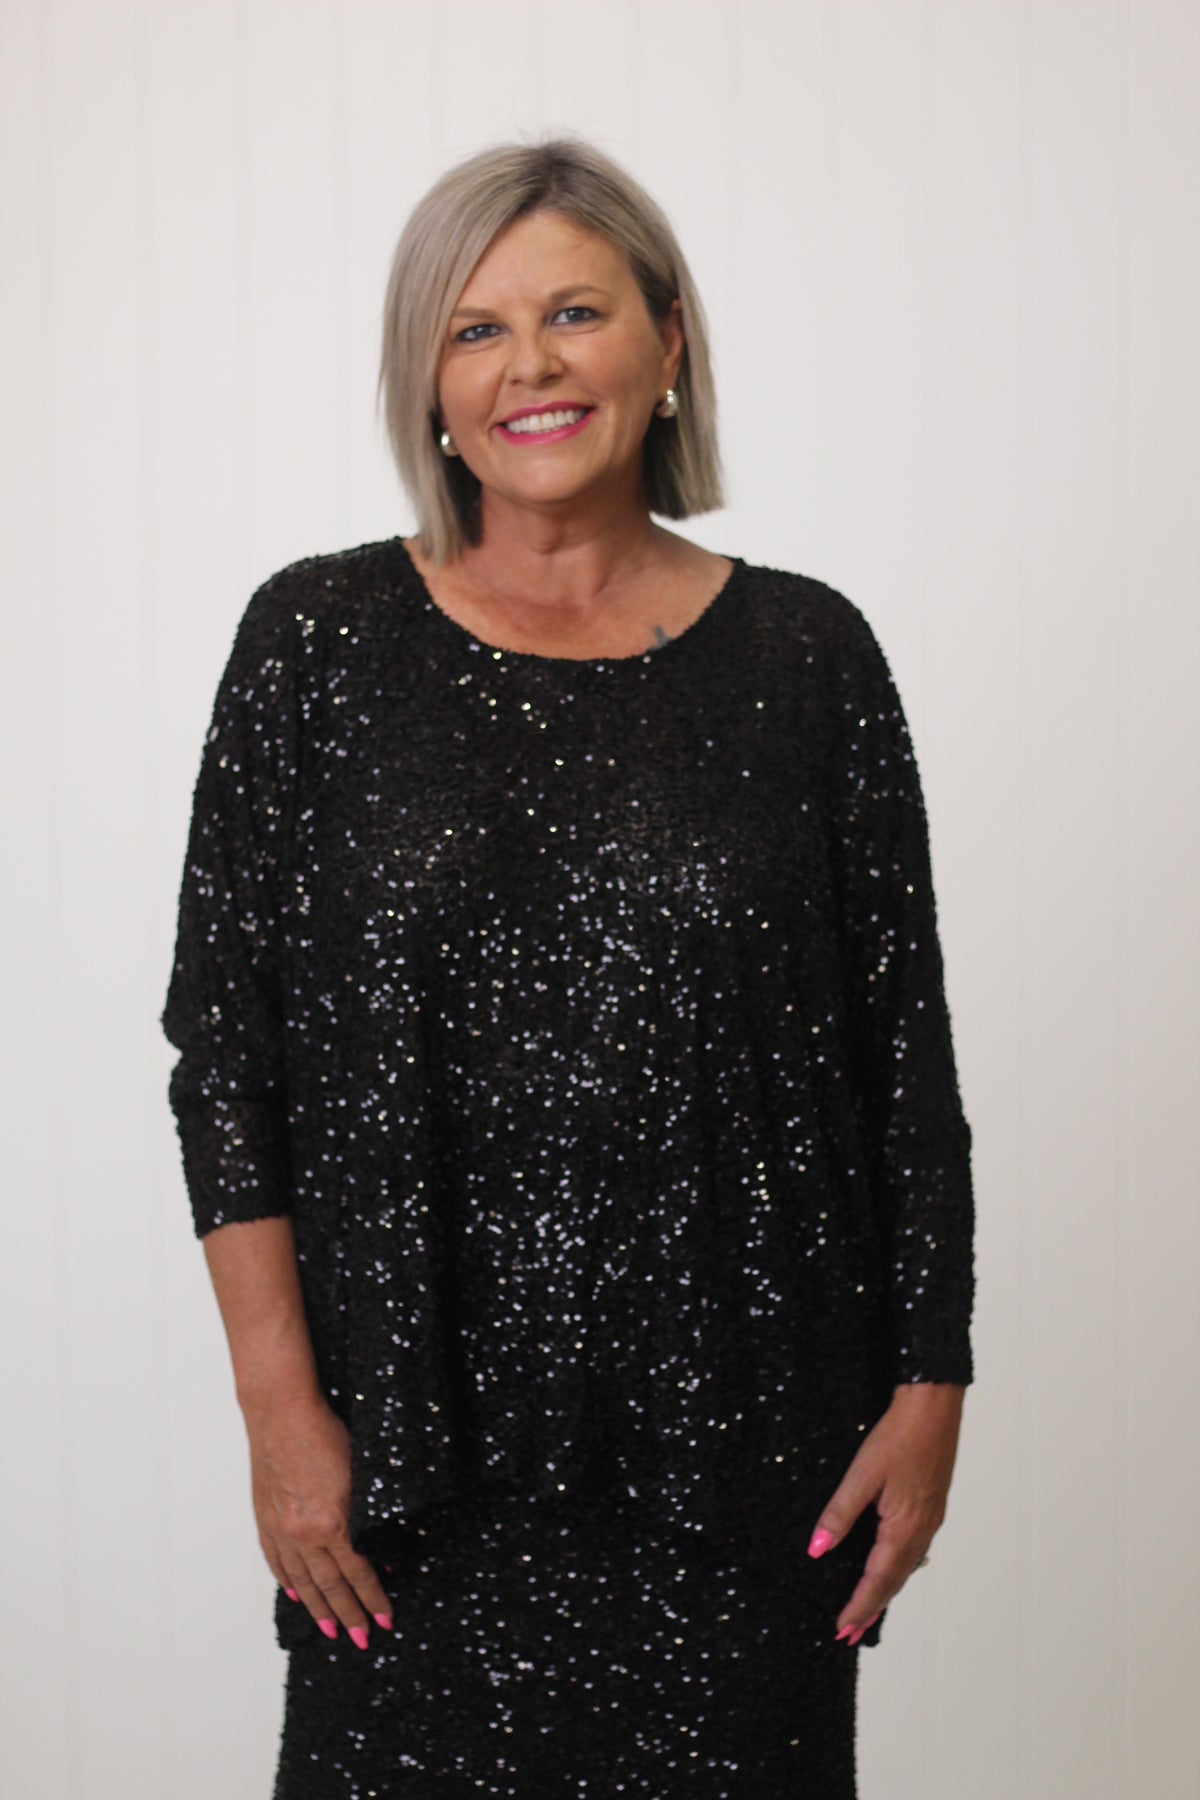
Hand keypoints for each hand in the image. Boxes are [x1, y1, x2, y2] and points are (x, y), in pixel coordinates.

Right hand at [243, 1388, 392, 1648]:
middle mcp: (304, 1534)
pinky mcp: (266, 1518)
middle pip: (331, 1585)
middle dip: (349, 1615)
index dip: (374, 1598)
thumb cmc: (325, 1431)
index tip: (386, 1619)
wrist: (281, 1412)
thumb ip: (365, 1511)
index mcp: (333, 1523)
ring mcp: (281, 1529)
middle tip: (363, 1639)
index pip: (359, 1573)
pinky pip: (277, 1561)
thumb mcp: (358, 1472)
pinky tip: (297, 1595)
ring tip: (331, 1630)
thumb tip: (378, 1539)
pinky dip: (288, 1582)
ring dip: (319, 1608)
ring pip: (303, 1580)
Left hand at [807, 1382, 964, 1644]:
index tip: (842, 1629)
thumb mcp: (862, 1474)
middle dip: (872, 1608)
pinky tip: (891, 1566)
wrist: (935, 1408)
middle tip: (851, 1633)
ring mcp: (930, 1518)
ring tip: (867, 1610)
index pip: (877, 1579)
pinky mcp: (932, 1506)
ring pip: (906, 1567)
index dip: (859, 1606)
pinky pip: (914, 1549)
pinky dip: (899, 1569)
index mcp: (903, 1527)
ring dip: (885, 1591)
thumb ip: (839, 1513)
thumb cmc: (900, 1436)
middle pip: (894, 1581)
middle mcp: (922, 1529)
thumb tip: (817, 1549)